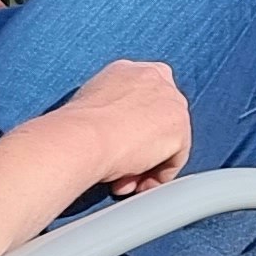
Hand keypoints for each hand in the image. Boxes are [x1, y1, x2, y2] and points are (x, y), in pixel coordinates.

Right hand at [58, 58, 191, 196]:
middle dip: (141, 149)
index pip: (145, 97)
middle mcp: (156, 78)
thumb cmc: (76, 128)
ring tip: (122, 181)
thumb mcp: (91, 106)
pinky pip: (174, 160)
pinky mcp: (179, 128)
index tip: (120, 147)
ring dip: (146, 166)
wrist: (82, 137)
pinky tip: (136, 185)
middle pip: (158, 121)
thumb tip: (115, 132)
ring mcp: (172, 101)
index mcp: (130, 70)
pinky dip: (157, 177)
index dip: (134, 128)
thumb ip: (112, 110)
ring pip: (167, 141)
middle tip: (120, 171)